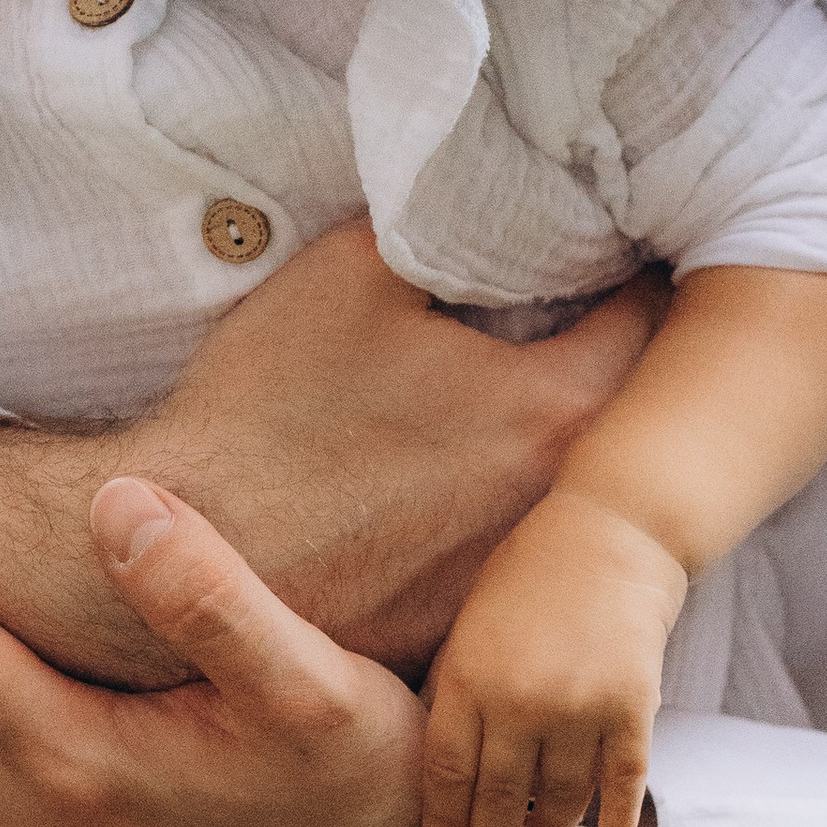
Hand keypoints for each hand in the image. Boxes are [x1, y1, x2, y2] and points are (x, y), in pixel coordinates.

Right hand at [0, 227, 661, 689]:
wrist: (174, 553)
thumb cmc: (262, 408)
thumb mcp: (354, 272)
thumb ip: (447, 230)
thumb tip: (491, 193)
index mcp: (557, 408)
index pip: (652, 321)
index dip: (630, 273)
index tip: (611, 251)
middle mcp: (558, 508)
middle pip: (622, 416)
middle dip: (600, 362)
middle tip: (574, 317)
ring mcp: (513, 582)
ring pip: (564, 495)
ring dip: (547, 449)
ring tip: (498, 409)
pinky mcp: (461, 633)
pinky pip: (502, 560)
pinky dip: (487, 520)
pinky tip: (436, 492)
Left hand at [419, 487, 687, 826]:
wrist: (614, 532)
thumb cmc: (528, 574)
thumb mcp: (469, 626)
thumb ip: (454, 692)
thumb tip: (437, 765)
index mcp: (467, 678)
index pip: (445, 772)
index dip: (443, 822)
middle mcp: (519, 700)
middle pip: (498, 797)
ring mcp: (578, 705)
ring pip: (560, 796)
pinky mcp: (632, 704)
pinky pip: (622, 778)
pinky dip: (615, 817)